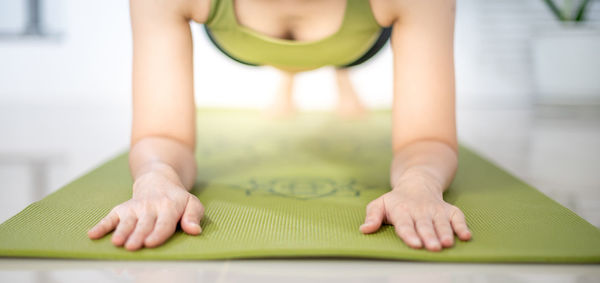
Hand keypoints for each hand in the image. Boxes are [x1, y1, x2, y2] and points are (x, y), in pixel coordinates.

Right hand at [87, 171, 203, 250]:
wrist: (158, 180)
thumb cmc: (177, 199)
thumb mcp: (192, 204)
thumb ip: (193, 217)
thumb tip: (194, 230)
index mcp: (169, 207)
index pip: (164, 222)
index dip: (157, 233)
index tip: (150, 243)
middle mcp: (151, 207)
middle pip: (144, 224)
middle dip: (138, 235)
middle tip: (132, 246)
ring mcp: (135, 208)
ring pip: (127, 221)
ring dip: (121, 231)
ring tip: (117, 243)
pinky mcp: (122, 209)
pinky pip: (110, 217)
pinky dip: (101, 226)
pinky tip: (93, 235)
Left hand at [359, 181, 470, 250]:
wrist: (417, 182)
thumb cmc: (396, 200)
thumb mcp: (380, 204)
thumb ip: (372, 216)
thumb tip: (364, 230)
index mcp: (402, 210)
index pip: (405, 224)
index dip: (410, 234)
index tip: (415, 244)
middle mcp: (420, 210)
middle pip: (425, 225)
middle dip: (429, 236)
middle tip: (433, 247)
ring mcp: (435, 210)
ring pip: (441, 222)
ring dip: (445, 232)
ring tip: (447, 243)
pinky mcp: (449, 210)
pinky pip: (457, 217)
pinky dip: (462, 225)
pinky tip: (466, 236)